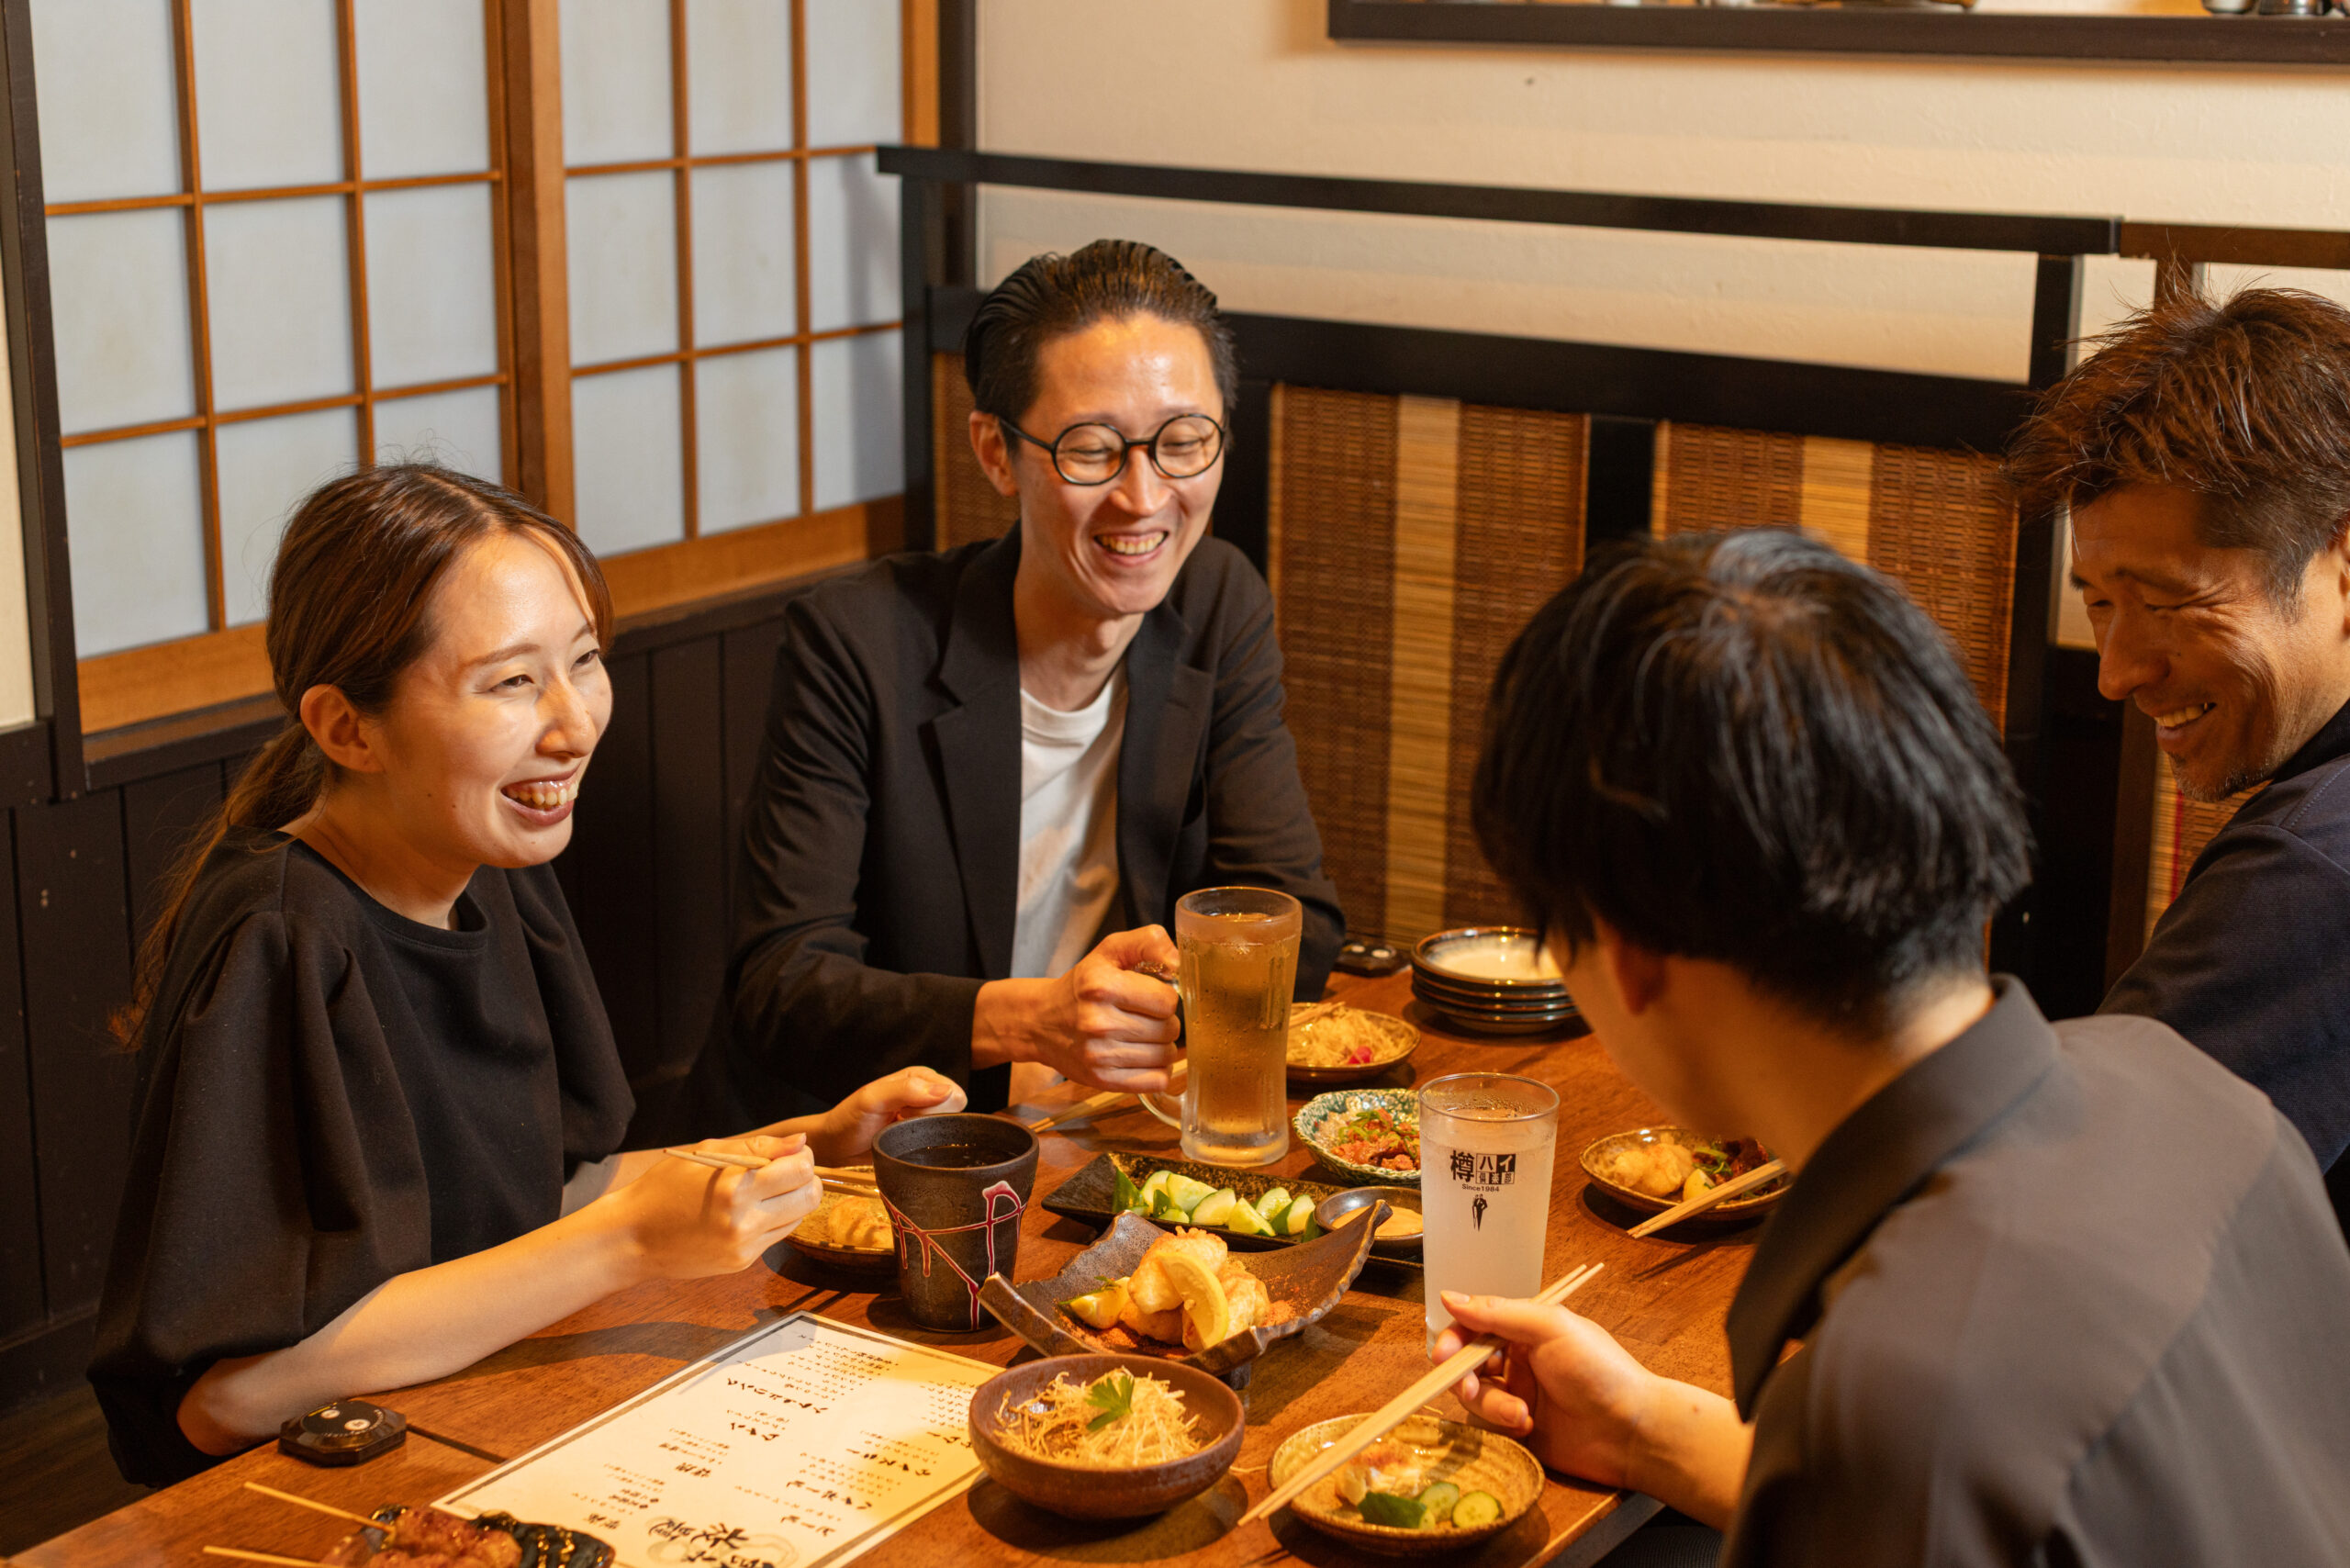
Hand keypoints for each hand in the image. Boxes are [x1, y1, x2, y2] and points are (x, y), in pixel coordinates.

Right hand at [609, 1134, 819, 1279]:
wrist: (632, 1237)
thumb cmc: (665, 1188)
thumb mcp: (708, 1153)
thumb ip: (759, 1147)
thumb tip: (800, 1144)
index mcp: (735, 1187)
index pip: (800, 1170)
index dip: (801, 1157)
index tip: (789, 1154)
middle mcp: (744, 1220)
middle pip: (810, 1196)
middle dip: (806, 1179)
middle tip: (786, 1171)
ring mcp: (745, 1246)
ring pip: (799, 1217)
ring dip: (792, 1200)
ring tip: (765, 1191)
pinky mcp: (742, 1262)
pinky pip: (777, 1235)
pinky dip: (774, 1219)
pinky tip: (750, 1211)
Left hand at [804, 1066, 966, 1164]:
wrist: (835, 1145)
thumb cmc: (849, 1120)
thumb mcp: (872, 1100)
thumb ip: (907, 1090)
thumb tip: (945, 1091)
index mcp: (919, 1076)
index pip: (951, 1093)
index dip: (931, 1108)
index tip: (903, 1112)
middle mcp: (926, 1091)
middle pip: (953, 1111)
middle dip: (928, 1120)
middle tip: (899, 1120)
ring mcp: (924, 1113)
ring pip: (947, 1127)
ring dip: (924, 1133)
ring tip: (898, 1129)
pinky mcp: (921, 1133)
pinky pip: (938, 1140)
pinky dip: (923, 1143)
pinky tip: (903, 1140)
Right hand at [973, 926, 1181, 1092]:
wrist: (1040, 1022)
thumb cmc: (1082, 985)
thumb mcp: (1109, 951)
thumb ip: (1149, 942)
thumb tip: (1179, 963)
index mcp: (1102, 986)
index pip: (1167, 1000)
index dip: (1165, 997)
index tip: (1151, 996)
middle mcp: (1098, 1022)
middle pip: (1169, 1029)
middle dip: (1164, 1021)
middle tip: (1146, 1016)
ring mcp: (1099, 1055)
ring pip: (1166, 1055)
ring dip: (1161, 1045)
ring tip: (1142, 1035)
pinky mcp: (1102, 1080)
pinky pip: (1156, 1080)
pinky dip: (1157, 1070)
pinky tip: (1142, 1056)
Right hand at [1431, 1291, 1663, 1489]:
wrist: (1633, 1431)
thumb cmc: (1599, 1369)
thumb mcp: (1550, 1328)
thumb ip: (1498, 1312)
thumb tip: (1448, 1296)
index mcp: (1524, 1330)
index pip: (1472, 1326)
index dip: (1452, 1340)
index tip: (1443, 1356)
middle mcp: (1517, 1361)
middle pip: (1466, 1365)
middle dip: (1465, 1378)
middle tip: (1472, 1390)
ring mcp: (1517, 1396)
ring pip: (1476, 1398)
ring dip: (1491, 1405)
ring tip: (1522, 1415)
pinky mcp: (1519, 1431)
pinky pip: (1489, 1427)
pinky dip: (1502, 1426)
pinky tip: (1529, 1428)